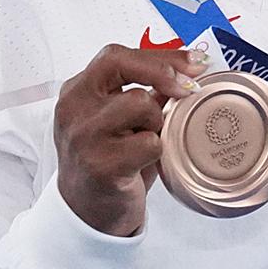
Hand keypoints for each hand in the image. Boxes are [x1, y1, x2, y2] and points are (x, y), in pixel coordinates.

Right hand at [54, 45, 202, 235]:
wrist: (86, 212)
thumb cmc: (110, 160)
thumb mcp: (120, 121)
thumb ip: (145, 93)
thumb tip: (190, 69)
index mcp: (77, 92)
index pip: (115, 55)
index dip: (160, 56)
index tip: (194, 63)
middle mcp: (73, 108)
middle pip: (124, 67)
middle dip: (164, 75)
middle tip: (188, 90)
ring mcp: (84, 136)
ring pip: (140, 102)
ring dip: (156, 120)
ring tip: (146, 138)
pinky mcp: (100, 164)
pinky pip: (149, 143)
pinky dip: (157, 151)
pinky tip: (143, 162)